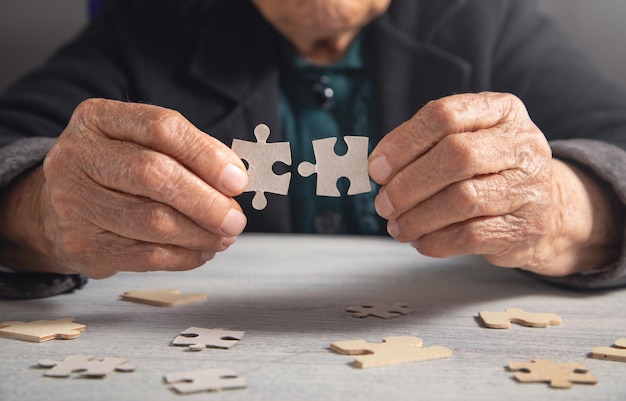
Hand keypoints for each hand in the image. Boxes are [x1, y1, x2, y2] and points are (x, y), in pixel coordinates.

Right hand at [0, 99, 247, 277]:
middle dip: (207, 201)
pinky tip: (202, 251)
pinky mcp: (81, 245)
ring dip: (201, 234)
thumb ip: (187, 153)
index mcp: (98, 118)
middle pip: (155, 175)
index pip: (161, 128)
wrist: (59, 208)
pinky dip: (185, 256)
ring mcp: (74, 203)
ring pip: (153, 221)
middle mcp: (78, 156)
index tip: (238, 180)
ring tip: (224, 236)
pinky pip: (146, 256)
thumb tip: (235, 179)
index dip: (206, 154)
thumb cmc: (116, 172)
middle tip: (235, 219)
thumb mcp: (141, 144)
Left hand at [368, 92, 619, 275]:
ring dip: (418, 217)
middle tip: (383, 204)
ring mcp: (529, 187)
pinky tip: (421, 241)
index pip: (444, 115)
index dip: (402, 143)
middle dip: (408, 184)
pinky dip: (436, 241)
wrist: (547, 209)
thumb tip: (375, 167)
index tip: (375, 169)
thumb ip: (421, 145)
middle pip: (455, 155)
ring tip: (397, 227)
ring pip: (463, 199)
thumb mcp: (465, 141)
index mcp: (501, 111)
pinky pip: (471, 235)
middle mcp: (521, 144)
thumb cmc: (488, 171)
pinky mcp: (525, 227)